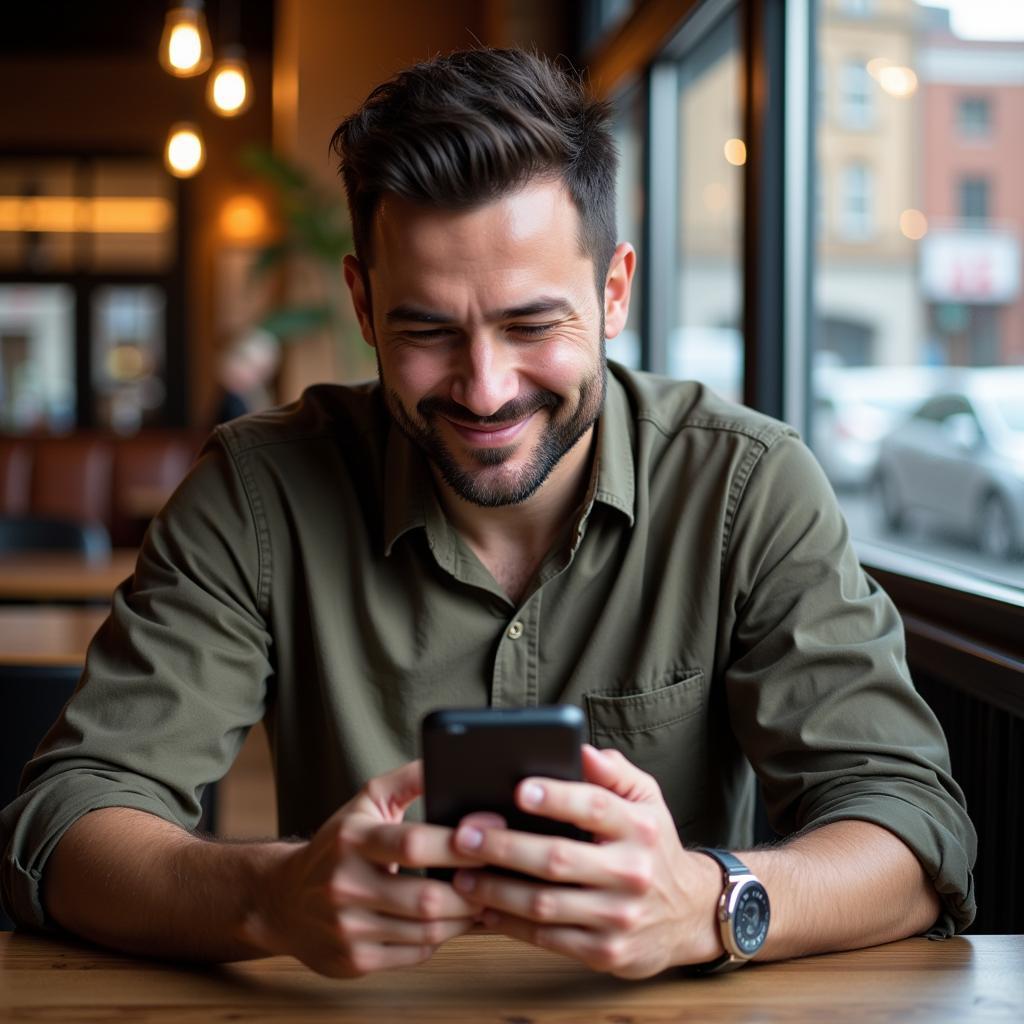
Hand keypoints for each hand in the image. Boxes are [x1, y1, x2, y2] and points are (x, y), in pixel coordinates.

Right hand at [246, 760, 488, 976]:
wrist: (284, 900)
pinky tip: (457, 923)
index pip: (412, 842)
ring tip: (487, 900)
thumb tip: (446, 761)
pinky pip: (415, 953)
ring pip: (426, 931)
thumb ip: (407, 779)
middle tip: (500, 878)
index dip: (458, 844)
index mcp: (352, 839)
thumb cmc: (337, 845)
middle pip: (426, 898)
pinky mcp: (353, 960)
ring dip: (464, 918)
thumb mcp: (365, 803)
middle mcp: (345, 884)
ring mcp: (348, 927)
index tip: (494, 836)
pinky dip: (442, 939)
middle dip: (471, 890)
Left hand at [450, 745, 724, 977]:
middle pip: (558, 859)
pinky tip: (483, 909)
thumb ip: (613, 772)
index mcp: (639, 828)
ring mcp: (618, 917)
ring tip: (461, 874)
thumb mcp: (646, 799)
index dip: (557, 798)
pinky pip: (547, 938)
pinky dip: (510, 925)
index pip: (596, 807)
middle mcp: (631, 872)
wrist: (689, 914)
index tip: (519, 788)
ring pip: (545, 904)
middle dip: (505, 847)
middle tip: (465, 835)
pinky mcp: (605, 952)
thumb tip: (581, 749)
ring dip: (497, 890)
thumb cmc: (652, 845)